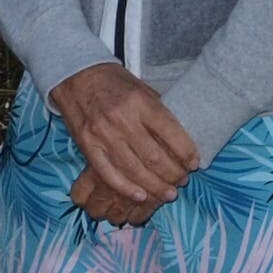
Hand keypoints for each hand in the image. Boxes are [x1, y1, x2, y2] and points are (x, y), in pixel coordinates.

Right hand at [48, 64, 196, 220]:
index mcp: (141, 102)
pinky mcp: (88, 147)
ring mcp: (103, 135)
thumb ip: (159, 113)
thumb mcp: (143, 89)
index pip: (170, 132)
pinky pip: (109, 174)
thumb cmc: (116, 83)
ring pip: (133, 169)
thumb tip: (180, 141)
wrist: (78, 77)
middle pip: (153, 156)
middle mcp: (123, 119)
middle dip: (172, 174)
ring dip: (153, 186)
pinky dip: (126, 188)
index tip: (194, 163)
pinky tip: (140, 196)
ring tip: (167, 194)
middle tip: (182, 182)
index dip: (185, 152)